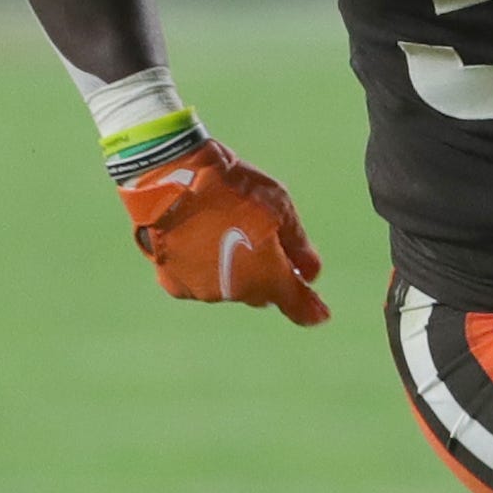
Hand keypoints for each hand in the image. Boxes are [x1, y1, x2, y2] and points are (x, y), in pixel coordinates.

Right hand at [120, 140, 329, 325]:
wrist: (172, 178)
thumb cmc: (232, 188)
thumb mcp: (279, 207)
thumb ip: (298, 247)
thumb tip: (311, 274)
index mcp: (267, 276)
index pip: (296, 304)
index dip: (310, 310)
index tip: (320, 314)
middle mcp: (235, 292)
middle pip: (261, 292)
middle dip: (265, 274)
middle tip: (262, 240)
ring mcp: (202, 290)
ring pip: (227, 286)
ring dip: (232, 269)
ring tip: (222, 229)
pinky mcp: (173, 283)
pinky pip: (197, 281)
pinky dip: (202, 267)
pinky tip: (197, 239)